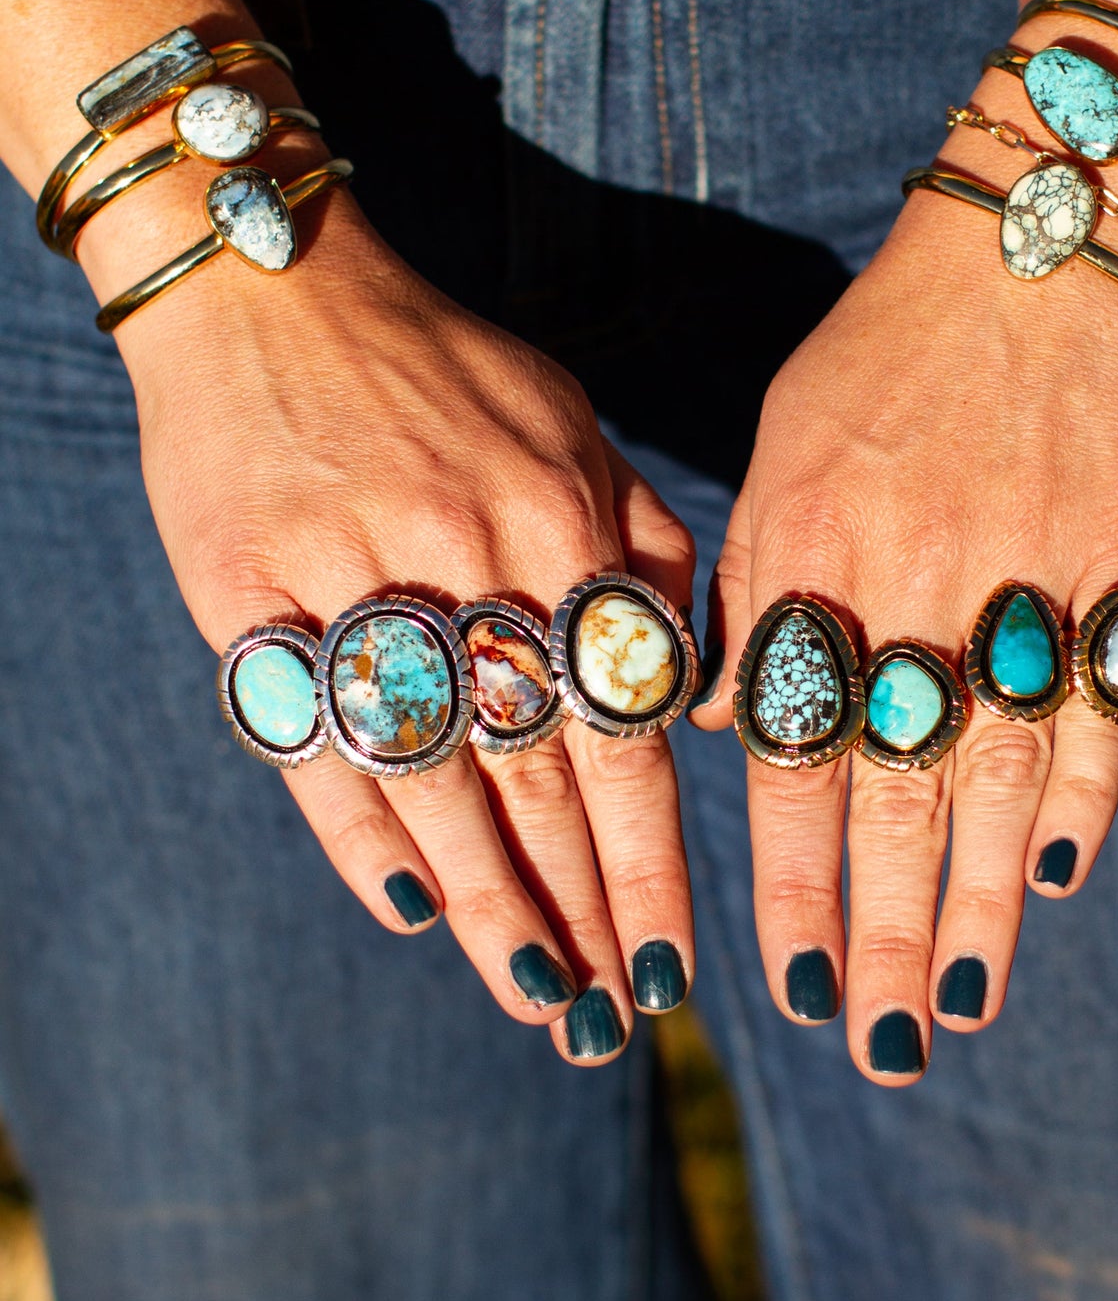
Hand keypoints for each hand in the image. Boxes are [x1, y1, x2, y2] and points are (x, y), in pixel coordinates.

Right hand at [112, 193, 696, 1062]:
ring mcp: (350, 572)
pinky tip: (413, 910)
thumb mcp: (566, 418)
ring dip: (488, 900)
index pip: (620, 725)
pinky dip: (359, 828)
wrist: (272, 286)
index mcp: (555, 518)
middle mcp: (464, 554)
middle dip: (582, 903)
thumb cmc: (436, 362)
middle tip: (610, 1014)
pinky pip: (312, 735)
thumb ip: (631, 535)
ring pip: (434, 773)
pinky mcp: (245, 588)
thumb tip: (690, 667)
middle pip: (536, 770)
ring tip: (534, 997)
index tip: (673, 961)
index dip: (648, 854)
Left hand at [693, 187, 1117, 1082]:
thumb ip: (757, 592)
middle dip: (881, 937)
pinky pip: (1095, 708)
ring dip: (975, 905)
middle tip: (878, 1048)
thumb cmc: (881, 360)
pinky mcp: (1116, 566)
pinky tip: (1048, 880)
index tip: (788, 985)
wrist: (1027, 260)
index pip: (792, 763)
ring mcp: (1022, 582)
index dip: (793, 882)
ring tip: (959, 1009)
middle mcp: (910, 589)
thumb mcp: (782, 457)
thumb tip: (739, 721)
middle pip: (893, 798)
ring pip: (994, 780)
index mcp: (811, 564)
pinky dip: (1078, 798)